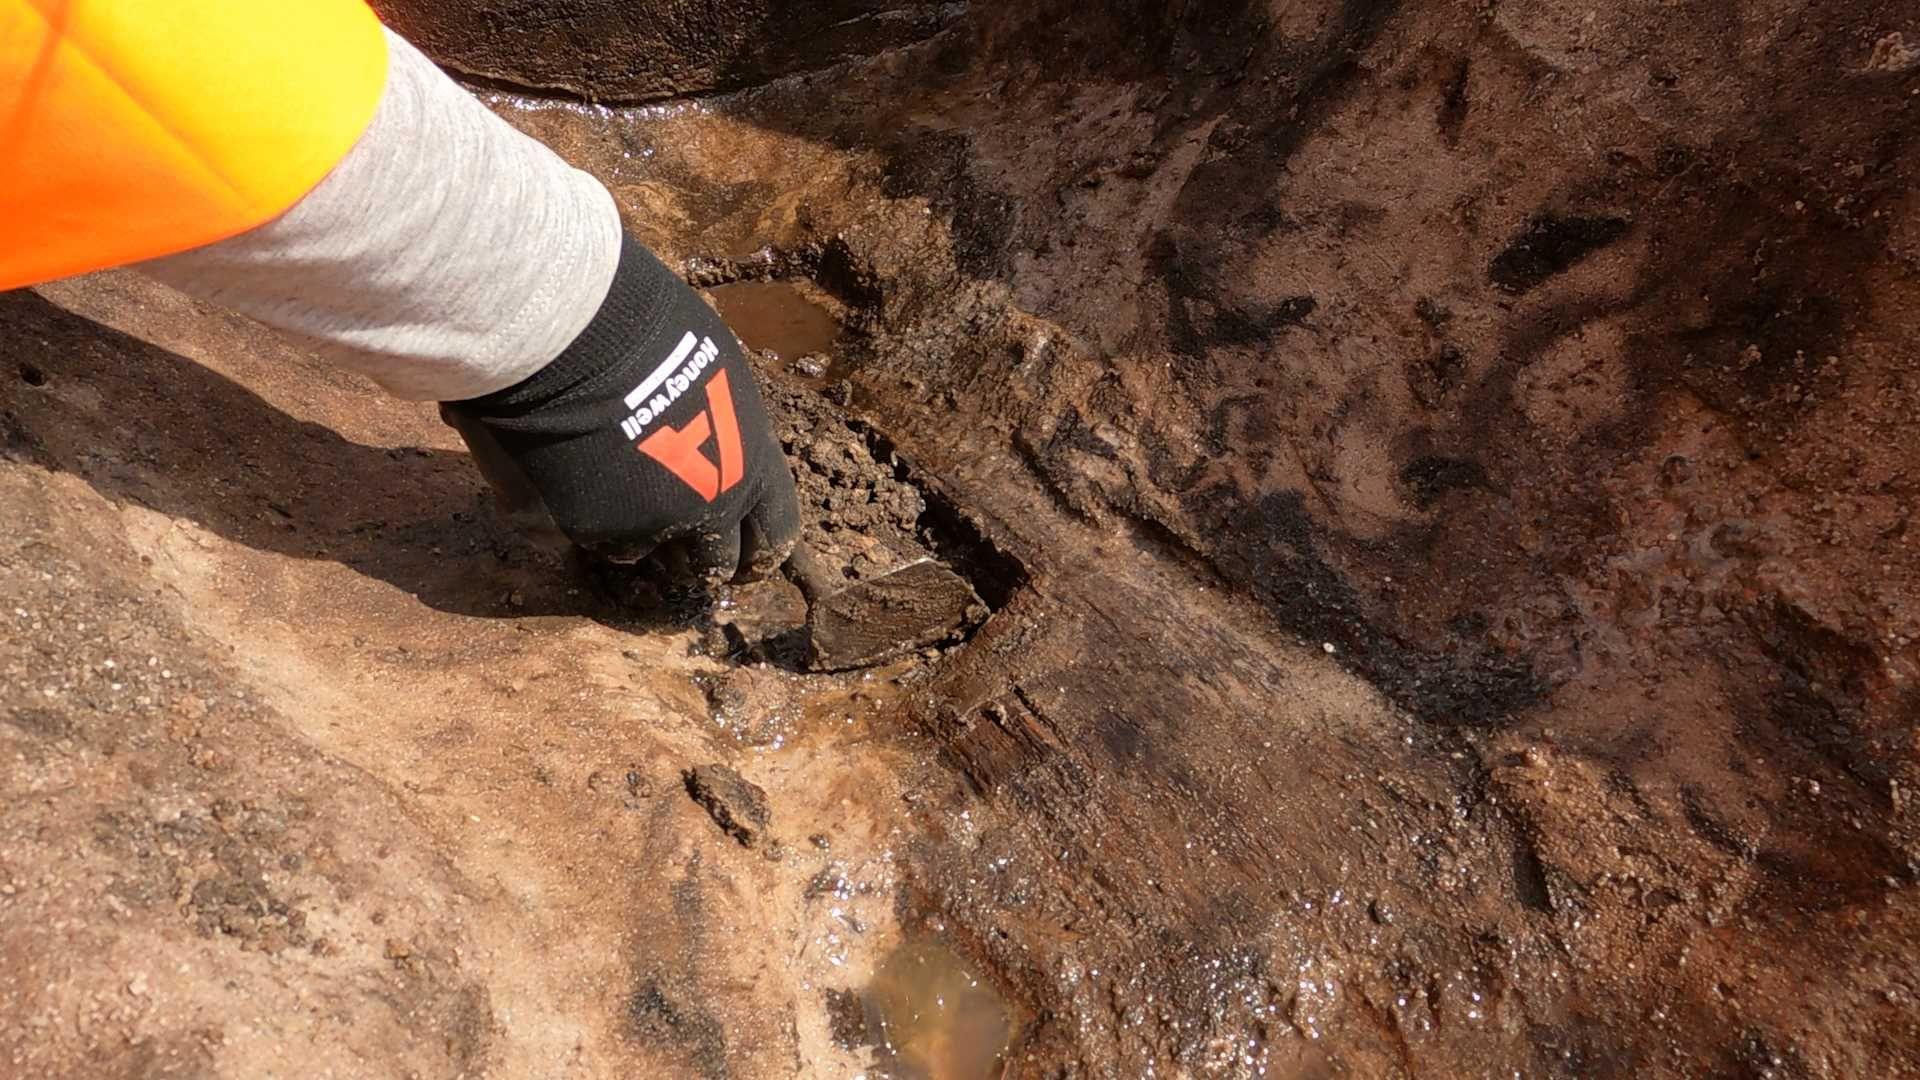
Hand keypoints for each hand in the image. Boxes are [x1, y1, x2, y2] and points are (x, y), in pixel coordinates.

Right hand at [441, 233, 799, 588]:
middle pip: (714, 561)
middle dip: (703, 560)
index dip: (763, 549)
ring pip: (647, 552)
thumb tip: (713, 431)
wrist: (569, 339)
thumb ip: (723, 421)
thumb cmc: (648, 329)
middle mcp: (707, 506)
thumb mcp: (716, 371)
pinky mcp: (587, 531)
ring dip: (639, 534)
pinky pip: (591, 537)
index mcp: (751, 465)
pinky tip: (574, 480)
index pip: (776, 531)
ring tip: (618, 495)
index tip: (751, 560)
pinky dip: (587, 519)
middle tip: (685, 552)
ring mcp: (645, 525)